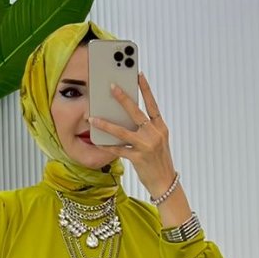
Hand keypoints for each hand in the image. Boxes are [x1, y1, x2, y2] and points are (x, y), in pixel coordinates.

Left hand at [86, 71, 176, 199]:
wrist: (165, 182)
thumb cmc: (159, 161)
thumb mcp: (158, 141)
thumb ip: (147, 129)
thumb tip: (128, 117)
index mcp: (160, 127)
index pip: (152, 104)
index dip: (146, 89)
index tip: (138, 75)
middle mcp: (154, 134)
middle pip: (136, 112)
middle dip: (123, 98)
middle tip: (111, 86)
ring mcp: (146, 146)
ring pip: (122, 132)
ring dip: (106, 124)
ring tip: (93, 118)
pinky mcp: (138, 158)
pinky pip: (118, 150)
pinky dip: (107, 146)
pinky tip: (98, 142)